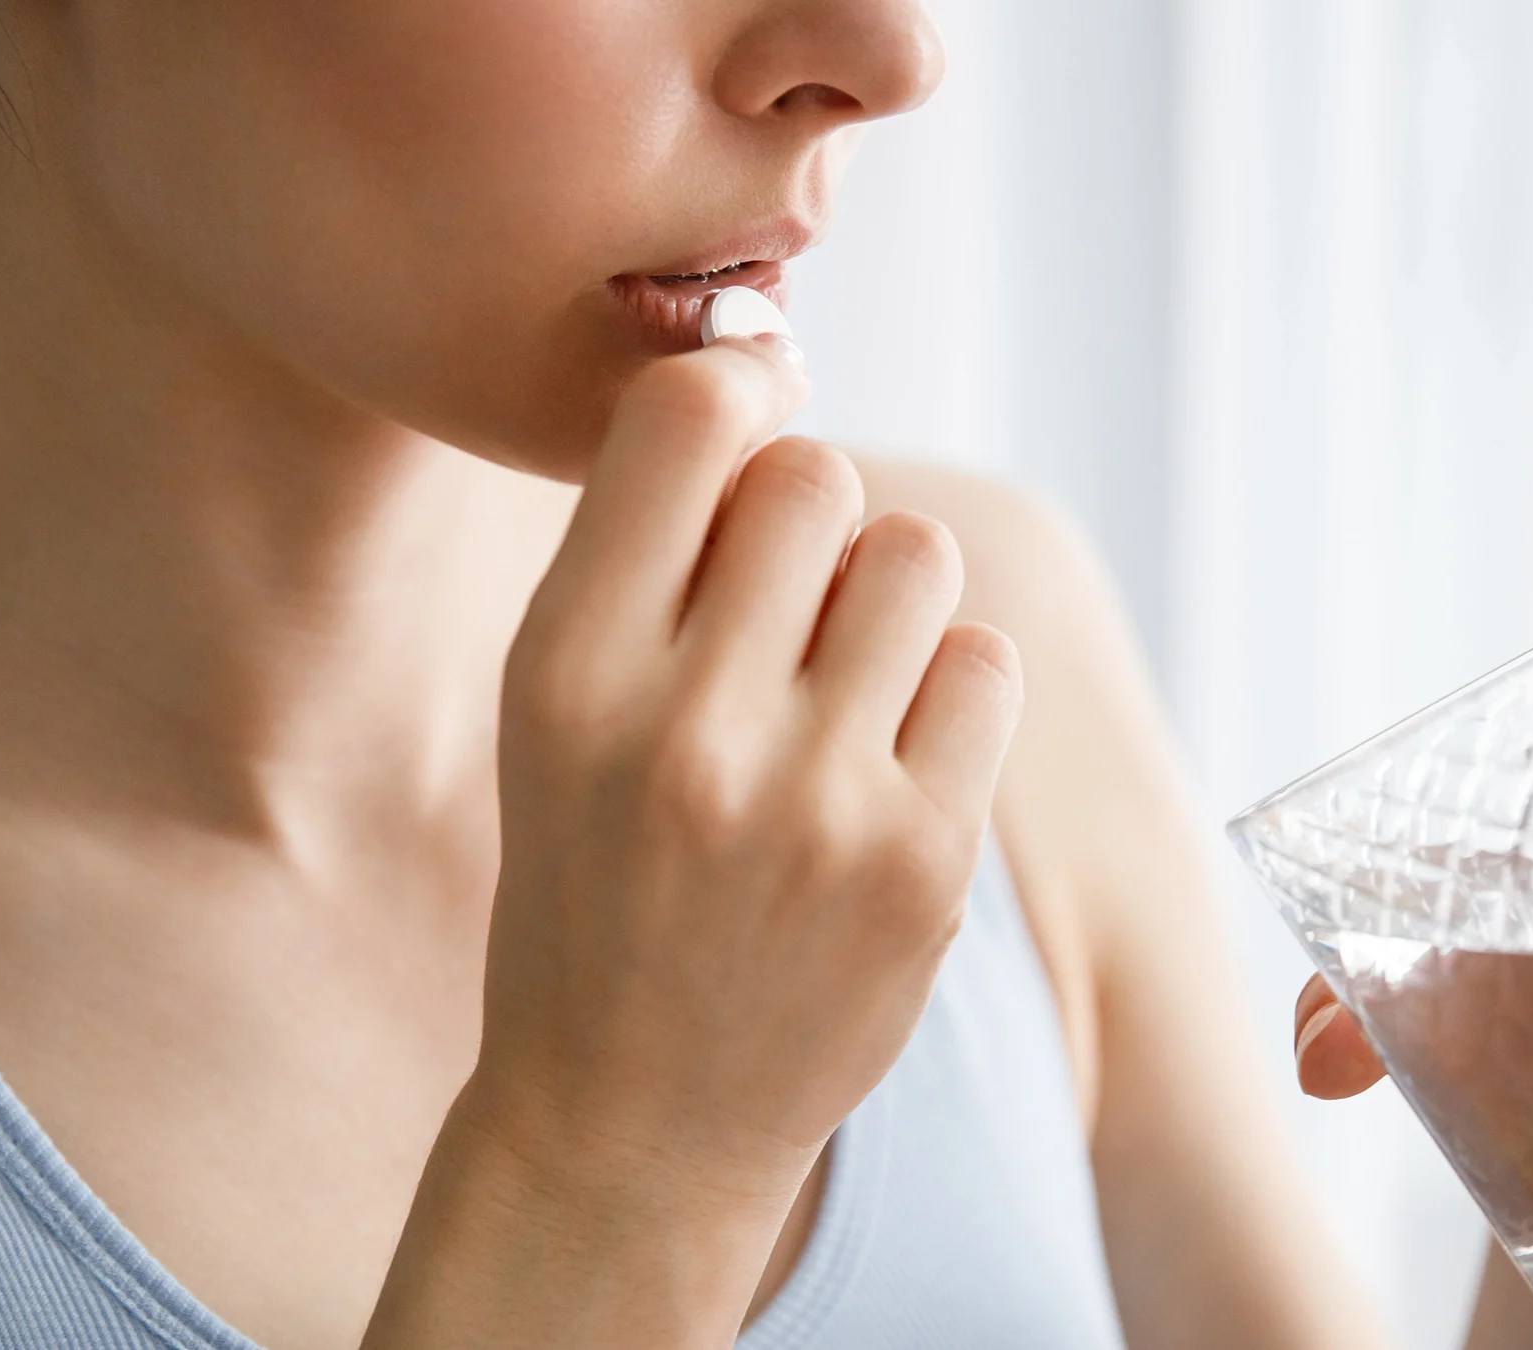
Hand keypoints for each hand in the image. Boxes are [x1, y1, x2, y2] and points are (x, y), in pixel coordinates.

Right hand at [465, 335, 1022, 1192]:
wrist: (634, 1117)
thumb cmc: (592, 883)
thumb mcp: (550, 716)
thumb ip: (642, 556)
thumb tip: (773, 378)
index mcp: (566, 673)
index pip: (687, 421)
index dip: (740, 391)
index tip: (750, 422)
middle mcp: (686, 727)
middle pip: (816, 477)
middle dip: (808, 519)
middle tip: (779, 608)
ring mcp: (815, 801)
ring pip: (916, 557)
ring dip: (886, 597)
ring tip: (838, 683)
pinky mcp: (922, 860)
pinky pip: (982, 664)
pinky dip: (946, 688)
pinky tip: (888, 757)